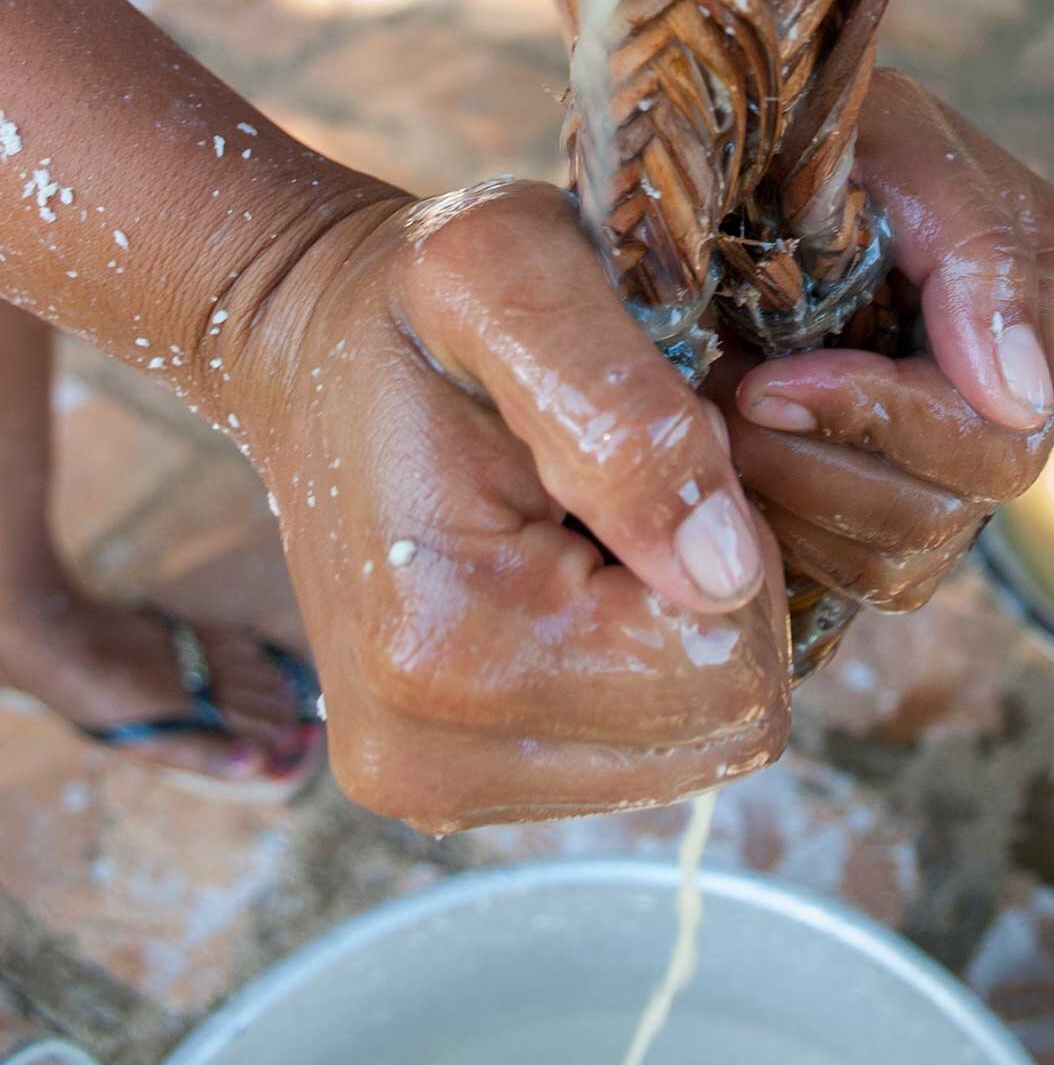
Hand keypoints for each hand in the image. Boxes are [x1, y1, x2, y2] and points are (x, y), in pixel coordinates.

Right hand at [234, 181, 788, 830]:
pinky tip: (576, 571)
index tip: (657, 446)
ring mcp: (433, 790)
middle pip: (721, 724)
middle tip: (627, 482)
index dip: (735, 540)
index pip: (728, 669)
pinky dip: (640, 656)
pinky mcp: (450, 787)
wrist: (307, 348)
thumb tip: (722, 574)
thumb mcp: (512, 274)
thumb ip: (626, 414)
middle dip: (716, 592)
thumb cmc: (416, 298)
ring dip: (680, 623)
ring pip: (692, 742)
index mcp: (448, 651)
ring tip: (594, 519)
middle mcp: (428, 764)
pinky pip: (636, 749)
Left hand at [716, 72, 1053, 611]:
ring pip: (912, 550)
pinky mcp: (926, 494)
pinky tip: (741, 461)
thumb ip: (974, 249)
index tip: (761, 381)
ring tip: (716, 424)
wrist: (755, 158)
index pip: (1001, 419)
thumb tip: (1018, 396)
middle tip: (724, 405)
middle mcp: (1046, 373)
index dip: (877, 416)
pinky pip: (878, 573)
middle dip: (824, 462)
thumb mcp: (891, 140)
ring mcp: (986, 442)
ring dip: (795, 497)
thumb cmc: (822, 132)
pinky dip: (798, 533)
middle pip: (961, 496)